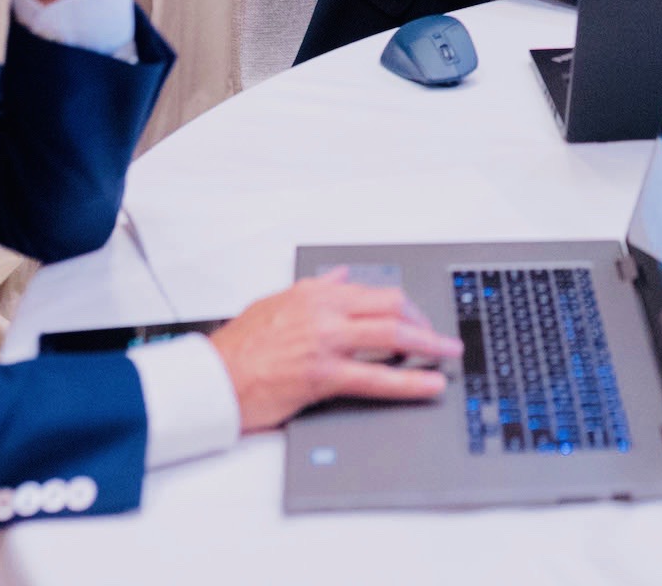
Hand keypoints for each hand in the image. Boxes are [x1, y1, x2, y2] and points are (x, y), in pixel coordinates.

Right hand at [209, 272, 462, 432]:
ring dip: (428, 345)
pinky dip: (409, 382)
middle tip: (440, 338)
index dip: (404, 307)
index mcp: (315, 293)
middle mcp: (325, 312)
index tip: (418, 318)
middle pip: (392, 308)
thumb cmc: (238, 347)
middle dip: (423, 322)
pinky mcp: (323, 376)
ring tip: (448, 355)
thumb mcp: (275, 302)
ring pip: (392, 336)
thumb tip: (341, 276)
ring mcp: (327, 343)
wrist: (213, 379)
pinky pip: (377, 378)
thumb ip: (314, 288)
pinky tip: (429, 385)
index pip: (375, 293)